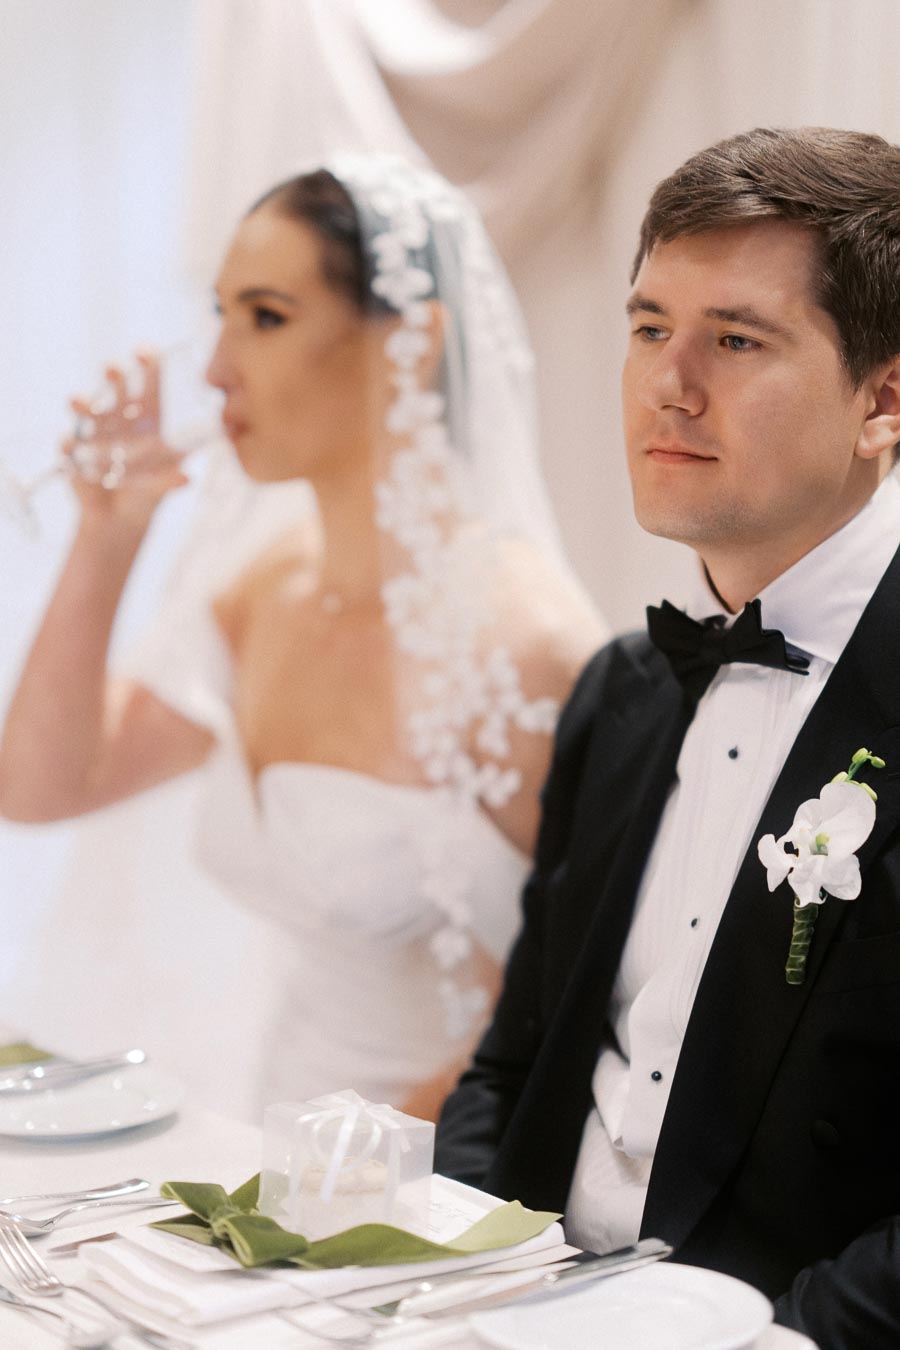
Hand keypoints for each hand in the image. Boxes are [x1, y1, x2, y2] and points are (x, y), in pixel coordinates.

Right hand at [66, 351, 187, 525]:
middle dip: (113, 375)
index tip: (147, 355)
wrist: (121, 518)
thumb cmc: (149, 490)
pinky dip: (69, 444)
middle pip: (116, 387)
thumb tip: (186, 479)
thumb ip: (170, 480)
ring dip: (82, 404)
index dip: (149, 365)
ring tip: (78, 402)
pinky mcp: (74, 451)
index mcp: (149, 416)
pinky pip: (69, 444)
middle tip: (113, 369)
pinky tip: (71, 446)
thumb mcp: (162, 486)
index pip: (150, 382)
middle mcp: (120, 417)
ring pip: (86, 409)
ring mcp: (95, 431)